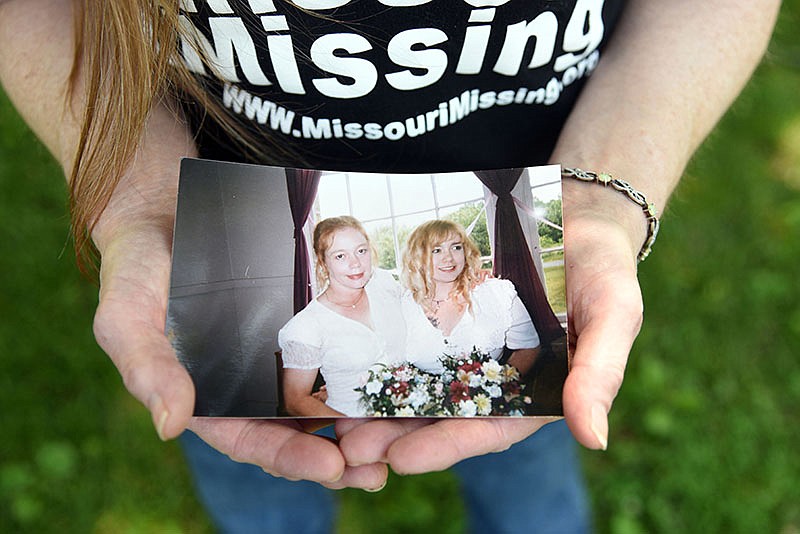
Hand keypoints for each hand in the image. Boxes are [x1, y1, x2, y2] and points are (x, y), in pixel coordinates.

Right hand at [92, 219, 387, 489]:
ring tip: (397, 436)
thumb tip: (171, 426)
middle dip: (339, 454)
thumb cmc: (136, 272)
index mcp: (209, 402)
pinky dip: (360, 374)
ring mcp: (278, 356)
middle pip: (299, 432)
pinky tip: (390, 382)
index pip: (253, 441)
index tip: (330, 466)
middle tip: (379, 467)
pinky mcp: (301, 324)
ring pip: (324, 401)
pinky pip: (335, 355)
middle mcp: (249, 387)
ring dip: (358, 424)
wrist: (163, 215)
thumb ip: (146, 370)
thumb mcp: (127, 319)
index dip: (291, 457)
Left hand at [335, 196, 642, 471]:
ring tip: (339, 419)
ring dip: (385, 406)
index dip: (448, 446)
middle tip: (350, 445)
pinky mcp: (458, 328)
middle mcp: (504, 383)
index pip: (491, 431)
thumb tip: (594, 439)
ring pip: (426, 389)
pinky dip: (392, 361)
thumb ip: (600, 375)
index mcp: (540, 394)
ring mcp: (478, 355)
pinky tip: (356, 367)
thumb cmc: (605, 269)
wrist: (582, 216)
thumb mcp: (613, 316)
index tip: (402, 458)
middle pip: (447, 418)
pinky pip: (421, 348)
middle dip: (400, 434)